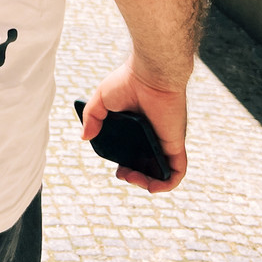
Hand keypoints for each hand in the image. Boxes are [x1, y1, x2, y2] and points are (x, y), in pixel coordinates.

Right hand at [81, 54, 189, 193]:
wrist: (150, 74)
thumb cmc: (128, 81)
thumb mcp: (101, 98)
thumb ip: (91, 117)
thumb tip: (84, 137)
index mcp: (137, 126)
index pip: (133, 152)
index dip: (125, 164)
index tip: (116, 167)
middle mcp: (153, 135)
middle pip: (147, 165)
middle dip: (134, 176)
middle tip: (122, 174)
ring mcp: (165, 141)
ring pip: (161, 172)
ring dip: (147, 183)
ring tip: (131, 178)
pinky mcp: (175, 144)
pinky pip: (177, 172)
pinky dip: (166, 184)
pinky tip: (151, 186)